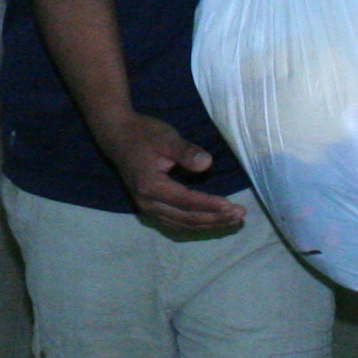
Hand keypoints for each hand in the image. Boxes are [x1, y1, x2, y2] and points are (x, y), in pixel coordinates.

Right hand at [90, 112, 246, 234]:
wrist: (117, 135)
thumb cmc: (143, 134)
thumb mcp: (166, 137)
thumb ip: (186, 152)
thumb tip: (207, 164)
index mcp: (151, 186)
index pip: (187, 202)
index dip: (210, 205)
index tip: (232, 206)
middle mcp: (147, 203)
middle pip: (186, 218)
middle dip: (214, 218)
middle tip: (240, 215)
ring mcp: (147, 208)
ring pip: (182, 224)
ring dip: (208, 224)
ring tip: (232, 220)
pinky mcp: (149, 207)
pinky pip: (176, 222)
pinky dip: (195, 224)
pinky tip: (211, 221)